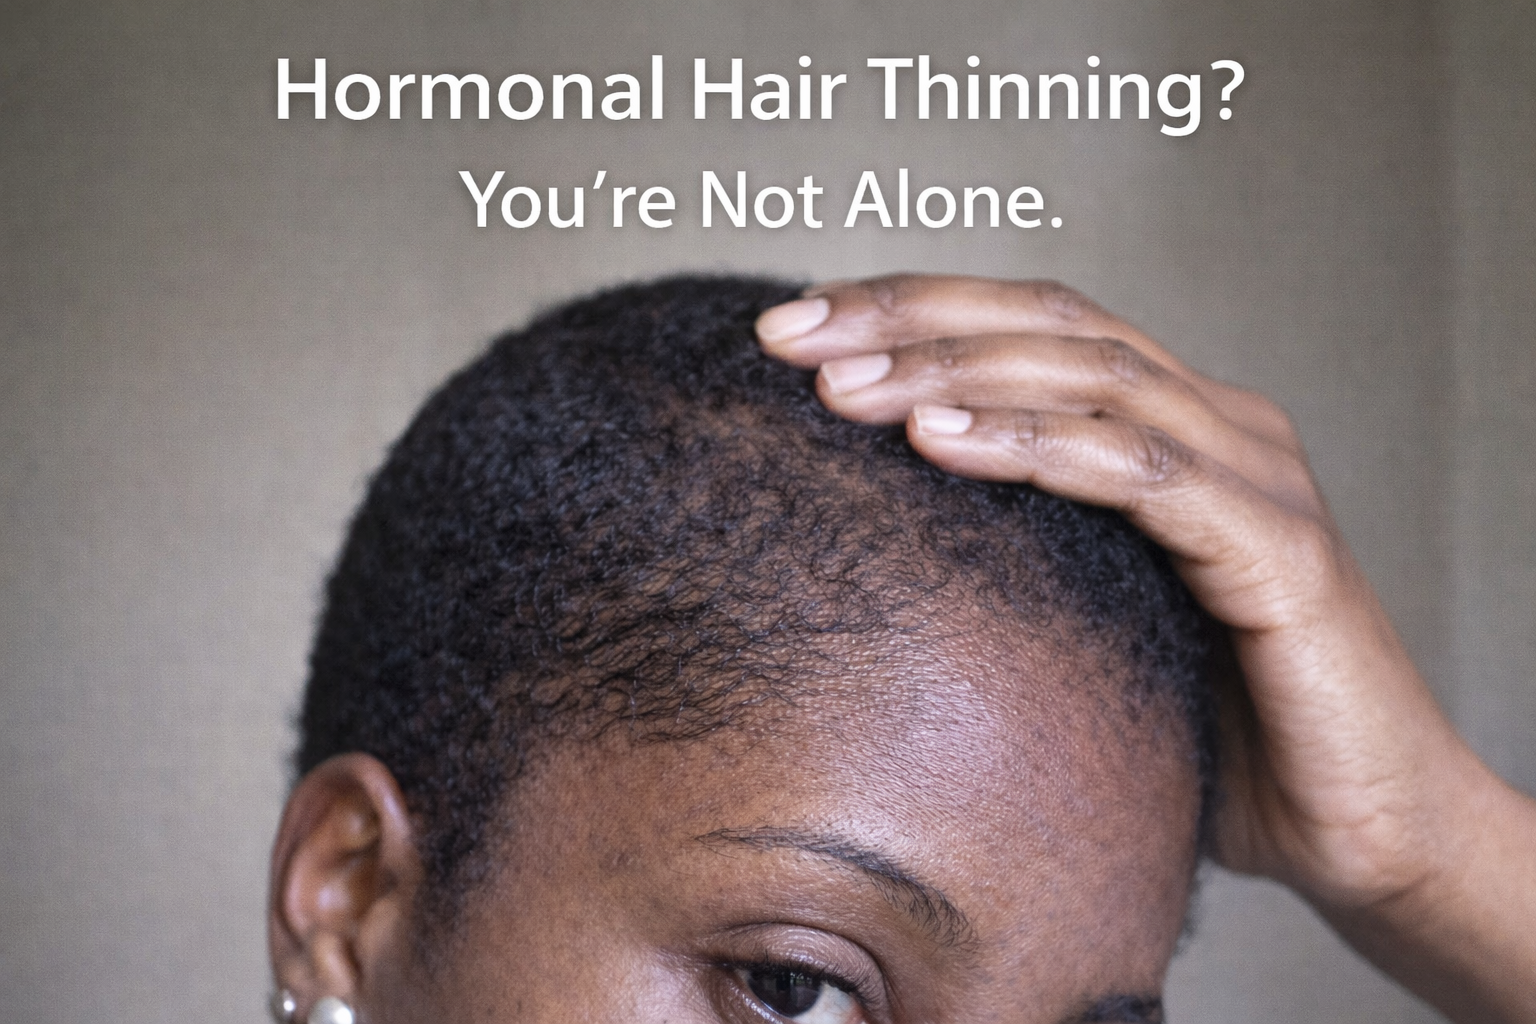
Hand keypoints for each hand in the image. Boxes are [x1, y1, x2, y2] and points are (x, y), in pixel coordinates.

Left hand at [755, 274, 1535, 1022]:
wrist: (1356, 825)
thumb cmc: (1208, 728)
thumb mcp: (1083, 616)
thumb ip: (1014, 553)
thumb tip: (863, 536)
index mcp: (1169, 423)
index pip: (1027, 325)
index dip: (909, 309)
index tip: (791, 328)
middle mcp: (1217, 422)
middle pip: (1049, 323)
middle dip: (910, 318)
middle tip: (792, 334)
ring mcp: (1255, 474)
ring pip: (1091, 377)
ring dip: (955, 373)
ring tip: (844, 388)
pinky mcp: (1279, 547)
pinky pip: (1146, 472)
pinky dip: (1039, 445)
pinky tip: (942, 442)